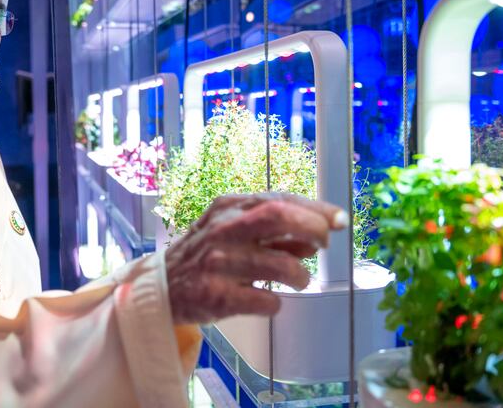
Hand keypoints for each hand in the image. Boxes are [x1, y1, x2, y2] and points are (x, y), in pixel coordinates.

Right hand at [165, 193, 346, 324]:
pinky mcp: (217, 297)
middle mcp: (222, 230)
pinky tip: (265, 300)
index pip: (281, 199)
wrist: (162, 288)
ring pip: (283, 266)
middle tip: (324, 246)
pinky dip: (276, 303)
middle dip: (314, 230)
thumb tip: (317, 236)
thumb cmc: (205, 254)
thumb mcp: (232, 228)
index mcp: (229, 207)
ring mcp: (218, 263)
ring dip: (301, 276)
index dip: (317, 209)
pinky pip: (267, 302)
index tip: (340, 220)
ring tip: (297, 280)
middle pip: (279, 216)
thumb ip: (272, 229)